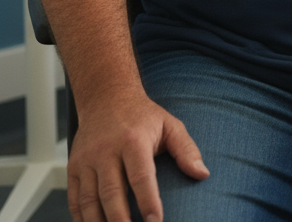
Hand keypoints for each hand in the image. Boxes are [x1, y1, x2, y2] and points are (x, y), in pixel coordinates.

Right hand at [67, 92, 207, 221]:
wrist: (106, 98)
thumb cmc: (143, 116)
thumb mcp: (170, 125)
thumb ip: (186, 149)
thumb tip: (202, 173)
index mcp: (133, 140)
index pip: (141, 177)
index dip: (149, 201)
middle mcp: (106, 151)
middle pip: (112, 194)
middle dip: (121, 221)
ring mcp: (86, 160)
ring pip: (90, 200)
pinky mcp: (72, 168)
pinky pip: (74, 199)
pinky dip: (81, 218)